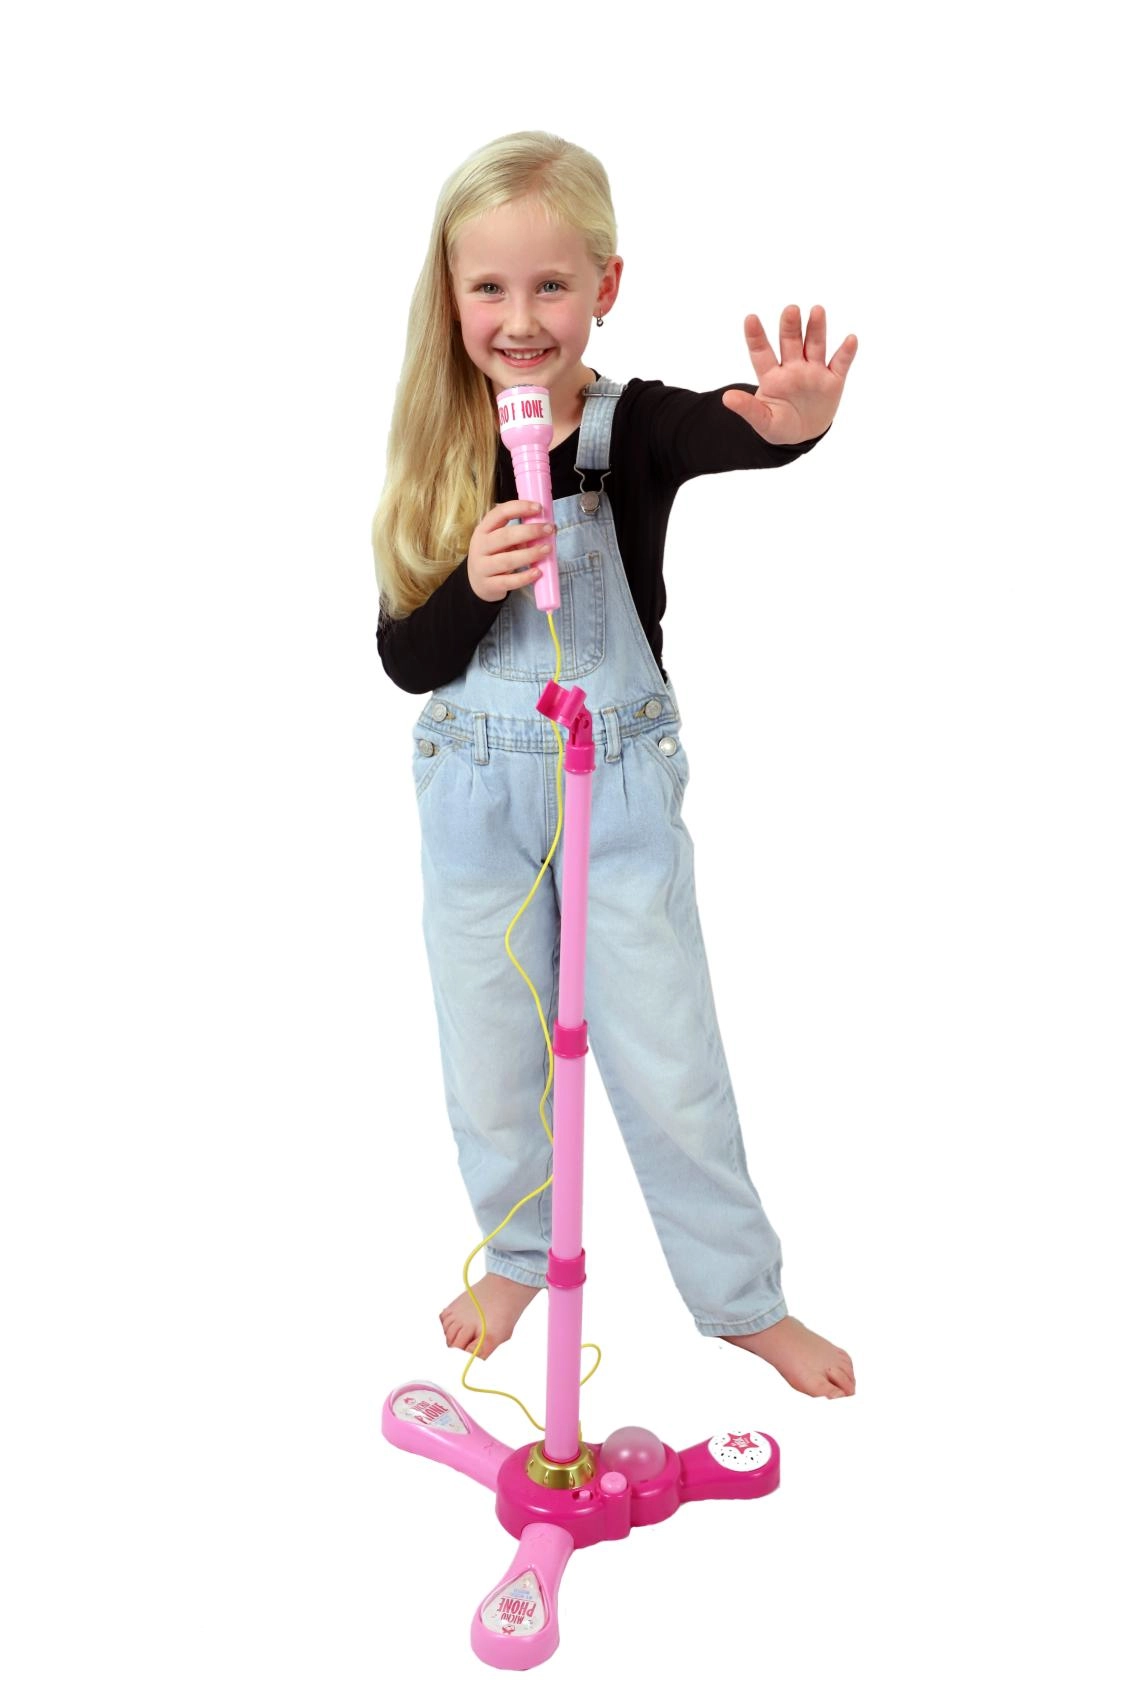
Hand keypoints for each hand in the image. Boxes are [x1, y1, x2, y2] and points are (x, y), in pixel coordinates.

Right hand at [467, 500, 554, 602]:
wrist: (477, 583)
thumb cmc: (495, 556)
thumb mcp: (500, 542)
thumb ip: (520, 535)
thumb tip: (549, 529)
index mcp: (483, 529)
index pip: (499, 513)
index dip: (519, 508)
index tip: (538, 507)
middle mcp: (480, 546)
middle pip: (505, 536)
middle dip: (530, 531)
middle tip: (549, 529)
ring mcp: (482, 567)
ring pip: (507, 560)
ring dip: (530, 554)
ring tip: (547, 549)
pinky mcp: (489, 585)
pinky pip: (508, 581)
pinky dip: (525, 577)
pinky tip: (538, 572)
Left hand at [721, 306, 856, 444]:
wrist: (803, 435)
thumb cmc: (779, 425)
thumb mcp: (763, 421)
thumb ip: (748, 409)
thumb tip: (726, 398)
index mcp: (772, 376)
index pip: (761, 353)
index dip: (756, 336)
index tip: (750, 318)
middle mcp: (793, 367)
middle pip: (790, 342)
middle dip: (790, 326)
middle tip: (790, 310)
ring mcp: (813, 371)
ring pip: (815, 345)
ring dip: (816, 329)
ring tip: (817, 310)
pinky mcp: (833, 380)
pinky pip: (840, 363)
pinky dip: (846, 352)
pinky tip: (850, 339)